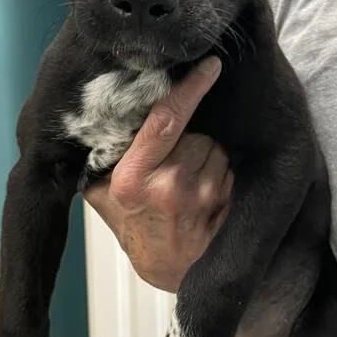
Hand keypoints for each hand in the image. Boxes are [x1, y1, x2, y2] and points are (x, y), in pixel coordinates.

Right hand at [84, 58, 232, 291]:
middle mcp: (168, 186)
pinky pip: (232, 169)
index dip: (189, 87)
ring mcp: (202, 197)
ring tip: (193, 178)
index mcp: (132, 178)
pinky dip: (225, 172)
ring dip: (211, 155)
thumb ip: (104, 157)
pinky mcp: (226, 206)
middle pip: (196, 131)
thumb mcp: (104, 195)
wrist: (170, 271)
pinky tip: (211, 190)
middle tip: (180, 158)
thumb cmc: (135, 227)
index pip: (165, 119)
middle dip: (193, 135)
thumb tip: (107, 111)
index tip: (209, 65)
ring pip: (218, 147)